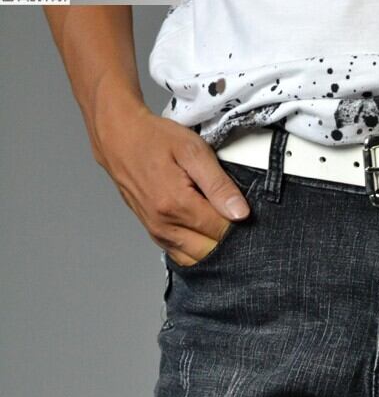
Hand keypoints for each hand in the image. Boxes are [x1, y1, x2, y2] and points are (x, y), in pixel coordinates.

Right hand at [91, 102, 250, 265]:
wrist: (119, 138)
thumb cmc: (154, 139)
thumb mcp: (193, 151)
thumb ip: (218, 184)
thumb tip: (240, 213)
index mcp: (176, 204)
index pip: (221, 232)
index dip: (238, 223)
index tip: (241, 209)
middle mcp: (164, 225)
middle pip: (210, 251)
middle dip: (226, 239)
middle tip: (231, 216)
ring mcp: (157, 233)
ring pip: (196, 259)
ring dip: (212, 247)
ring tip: (217, 222)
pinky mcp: (155, 234)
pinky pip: (182, 256)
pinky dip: (197, 250)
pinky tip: (203, 232)